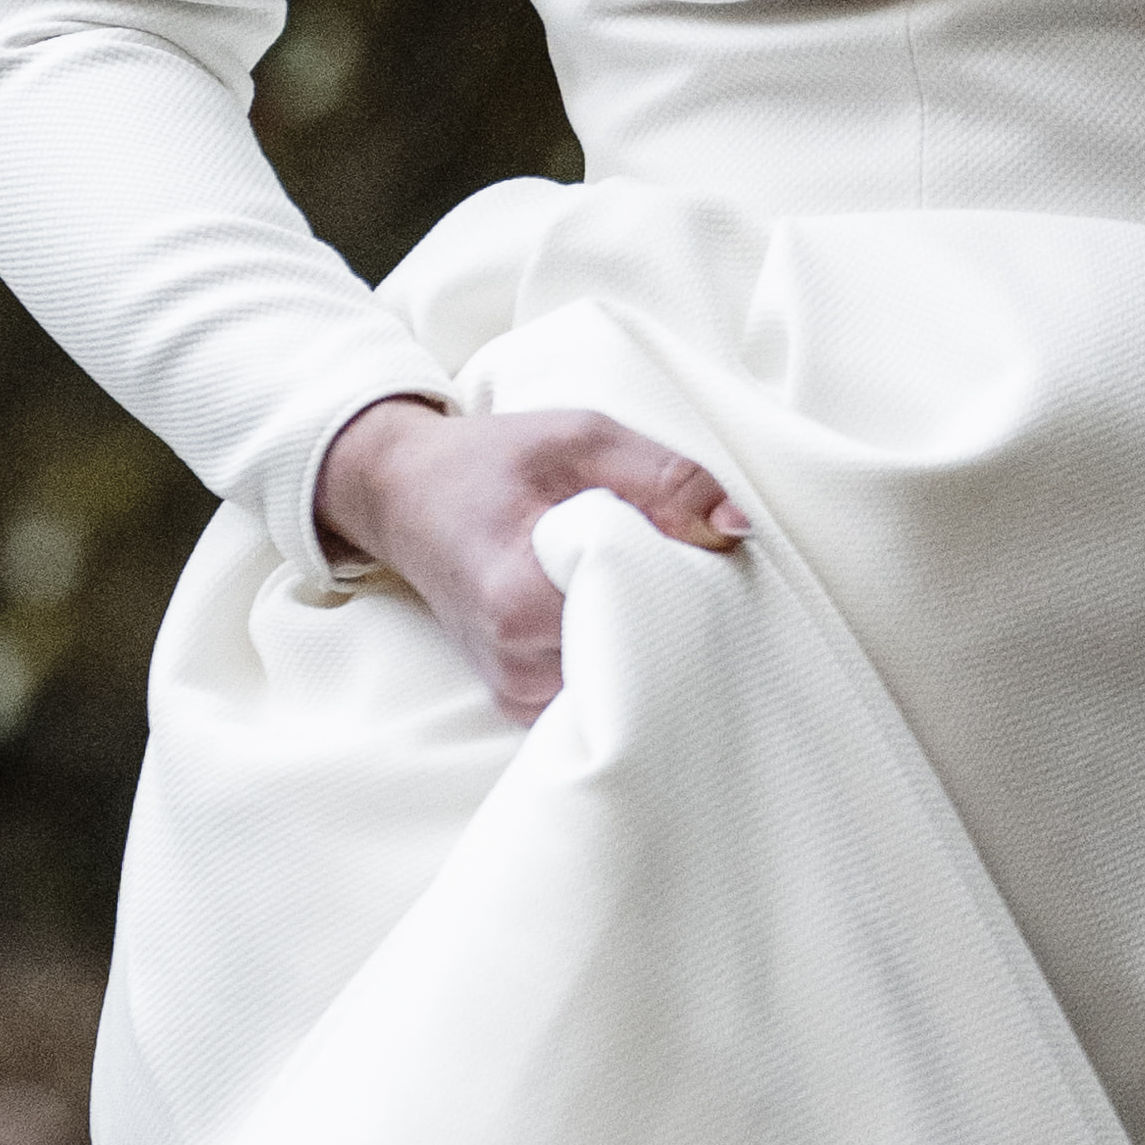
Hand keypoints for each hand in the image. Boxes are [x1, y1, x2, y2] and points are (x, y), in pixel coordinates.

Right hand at [315, 393, 744, 720]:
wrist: (406, 497)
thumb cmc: (491, 462)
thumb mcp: (581, 439)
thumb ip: (663, 478)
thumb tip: (738, 530)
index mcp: (520, 596)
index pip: (642, 616)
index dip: (689, 586)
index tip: (704, 555)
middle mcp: (515, 663)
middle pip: (641, 662)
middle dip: (680, 619)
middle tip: (691, 572)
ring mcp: (517, 694)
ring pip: (625, 687)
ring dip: (653, 642)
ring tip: (649, 588)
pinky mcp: (522, 705)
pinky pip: (599, 699)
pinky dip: (623, 662)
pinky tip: (624, 619)